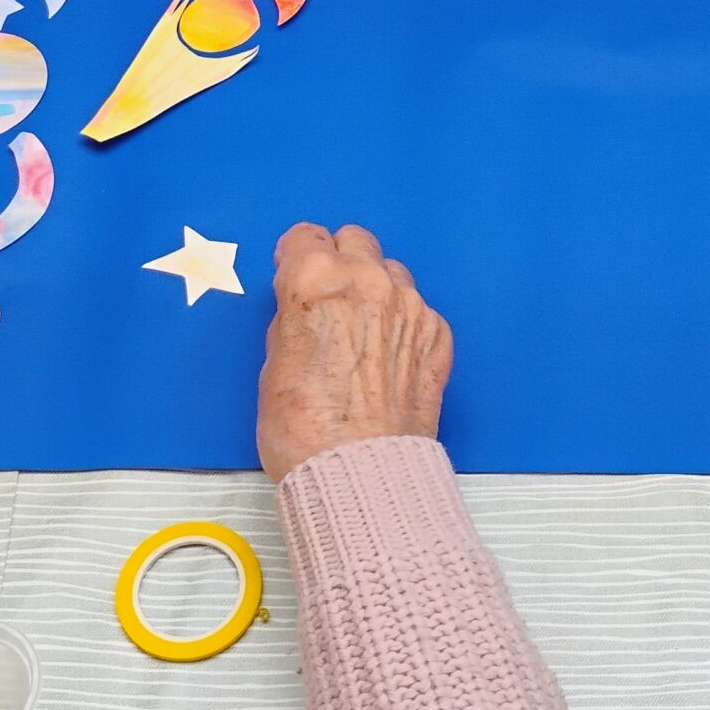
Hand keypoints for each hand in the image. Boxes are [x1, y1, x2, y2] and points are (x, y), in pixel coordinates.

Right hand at [257, 223, 452, 480]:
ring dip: (376, 290)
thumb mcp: (272, 365)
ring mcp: (410, 306)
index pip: (305, 236)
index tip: (295, 276)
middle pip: (355, 240)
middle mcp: (369, 282)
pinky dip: (403, 325)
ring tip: (362, 334)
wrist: (360, 473)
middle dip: (341, 263)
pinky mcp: (437, 335)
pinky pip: (418, 310)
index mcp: (316, 281)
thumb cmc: (305, 430)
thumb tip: (304, 308)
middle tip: (331, 301)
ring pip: (391, 271)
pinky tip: (388, 359)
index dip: (296, 259)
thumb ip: (293, 318)